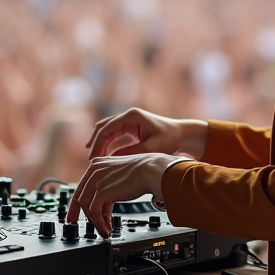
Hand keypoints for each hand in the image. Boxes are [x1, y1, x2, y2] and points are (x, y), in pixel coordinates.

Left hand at [67, 153, 173, 236]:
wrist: (151, 171)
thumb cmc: (142, 172)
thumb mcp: (118, 177)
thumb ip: (107, 187)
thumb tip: (104, 205)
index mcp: (96, 165)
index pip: (81, 187)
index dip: (76, 204)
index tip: (74, 216)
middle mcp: (93, 171)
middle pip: (81, 197)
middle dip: (82, 215)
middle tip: (85, 225)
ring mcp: (96, 180)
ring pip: (86, 206)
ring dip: (95, 221)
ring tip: (104, 229)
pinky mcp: (101, 191)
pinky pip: (94, 211)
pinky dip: (98, 223)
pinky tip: (106, 228)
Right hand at [86, 108, 207, 160]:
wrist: (183, 135)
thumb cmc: (169, 140)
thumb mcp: (150, 149)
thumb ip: (130, 153)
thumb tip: (110, 159)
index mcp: (132, 117)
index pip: (107, 129)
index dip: (98, 143)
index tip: (93, 158)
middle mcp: (129, 115)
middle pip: (104, 127)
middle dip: (96, 143)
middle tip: (91, 160)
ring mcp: (130, 120)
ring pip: (107, 129)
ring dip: (99, 141)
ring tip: (93, 157)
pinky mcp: (132, 126)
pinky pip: (114, 133)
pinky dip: (107, 142)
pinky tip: (102, 153)